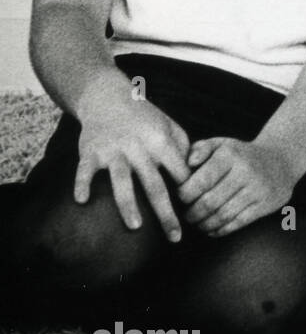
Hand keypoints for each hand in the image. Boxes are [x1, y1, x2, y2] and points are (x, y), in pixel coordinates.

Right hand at [74, 75, 190, 241]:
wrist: (107, 96)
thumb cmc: (144, 116)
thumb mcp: (169, 125)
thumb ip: (184, 147)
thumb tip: (196, 174)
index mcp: (161, 142)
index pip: (180, 172)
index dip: (189, 192)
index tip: (196, 212)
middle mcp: (139, 147)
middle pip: (155, 185)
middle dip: (167, 213)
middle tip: (176, 237)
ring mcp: (113, 150)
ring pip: (122, 181)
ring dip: (128, 204)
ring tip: (136, 226)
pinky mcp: (91, 151)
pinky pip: (84, 170)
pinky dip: (82, 184)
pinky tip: (82, 201)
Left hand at [178, 137, 299, 237]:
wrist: (281, 159)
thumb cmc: (241, 154)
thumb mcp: (222, 144)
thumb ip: (200, 149)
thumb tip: (186, 165)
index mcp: (230, 154)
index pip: (200, 181)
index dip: (185, 194)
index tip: (181, 197)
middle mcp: (245, 171)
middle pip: (209, 202)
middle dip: (192, 213)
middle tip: (187, 214)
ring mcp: (256, 189)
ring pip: (222, 215)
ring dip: (204, 224)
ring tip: (197, 222)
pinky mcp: (265, 204)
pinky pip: (237, 223)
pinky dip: (220, 230)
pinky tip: (212, 228)